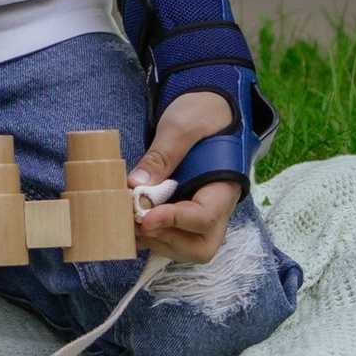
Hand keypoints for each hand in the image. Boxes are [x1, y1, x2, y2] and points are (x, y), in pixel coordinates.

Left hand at [131, 91, 244, 266]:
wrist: (207, 107)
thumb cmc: (202, 112)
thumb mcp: (183, 124)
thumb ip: (163, 154)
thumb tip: (137, 184)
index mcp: (224, 185)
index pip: (205, 217)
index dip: (174, 221)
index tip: (145, 217)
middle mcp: (216, 207)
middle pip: (201, 247)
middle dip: (167, 240)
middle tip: (139, 221)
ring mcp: (199, 213)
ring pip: (185, 248)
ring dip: (155, 239)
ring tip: (130, 217)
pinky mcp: (183, 212)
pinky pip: (171, 237)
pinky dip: (150, 234)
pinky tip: (131, 217)